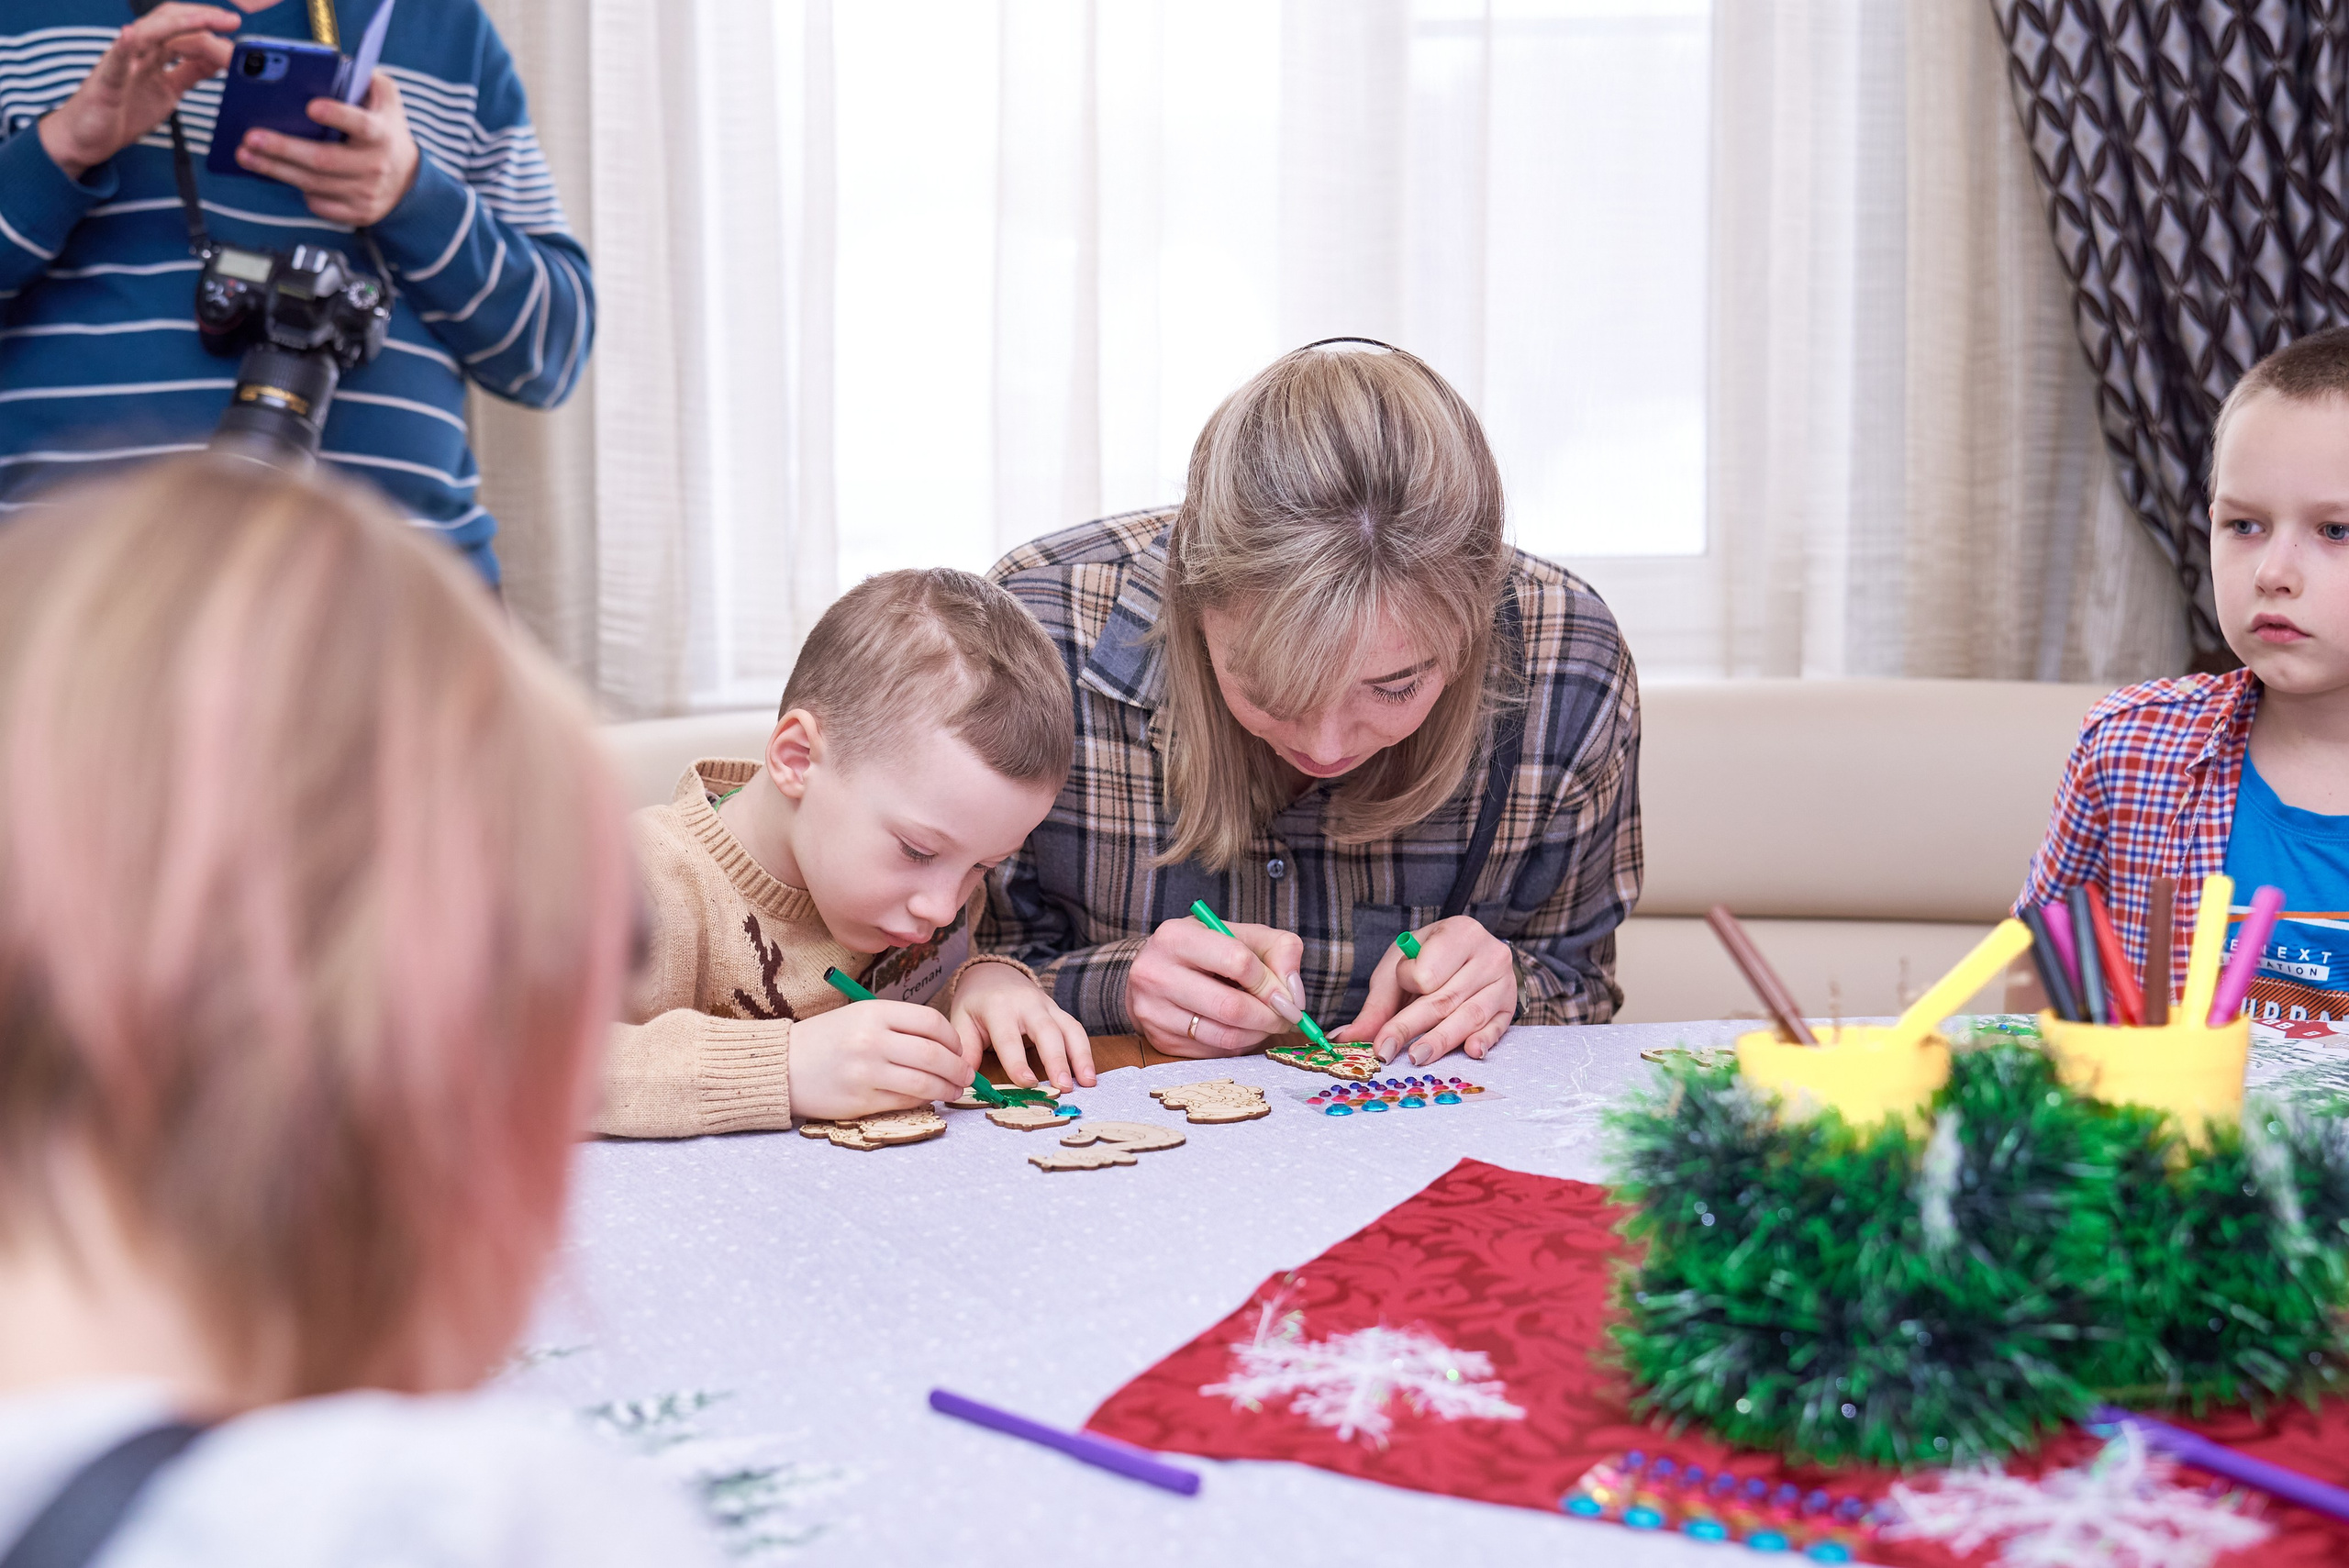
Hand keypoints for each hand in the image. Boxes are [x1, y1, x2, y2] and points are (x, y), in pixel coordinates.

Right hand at [38, 2, 269, 180]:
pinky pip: (114, 61)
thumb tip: (217, 60)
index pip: (183, 29)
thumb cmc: (123, 112)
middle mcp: (137, 52)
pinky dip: (123, 46)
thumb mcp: (168, 91)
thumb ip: (189, 74)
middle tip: (232, 20)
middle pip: (168, 22)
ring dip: (175, 25)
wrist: (88, 138)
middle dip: (200, 17)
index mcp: (154, 55)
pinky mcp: (105, 82)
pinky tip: (131, 35)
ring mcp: (121, 64)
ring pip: (146, 34)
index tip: (236, 28)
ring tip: (200, 19)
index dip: (210, 26)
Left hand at [236, 71, 418, 225]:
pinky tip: (277, 176)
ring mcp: (366, 193)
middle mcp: (375, 165)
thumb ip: (363, 77)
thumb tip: (327, 66)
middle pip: (323, 160)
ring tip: (246, 155)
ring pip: (314, 184)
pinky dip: (298, 191)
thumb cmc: (385, 129)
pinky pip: (320, 205)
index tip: (311, 107)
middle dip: (283, 149)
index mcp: (381, 133)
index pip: (361, 124)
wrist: (407, 178)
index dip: (338, 116)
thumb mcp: (384, 99)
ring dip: (275, 170)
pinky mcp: (358, 213)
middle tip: (250, 137)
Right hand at [786, 999, 971, 1121]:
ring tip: (954, 1090)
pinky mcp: (861, 1100)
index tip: (958, 1049)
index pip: (930, 1022)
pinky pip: (905, 1102)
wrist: (781, 1065)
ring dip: (946, 1088)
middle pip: (933, 1054)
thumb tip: (944, 1047)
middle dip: (958, 1068)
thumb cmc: (825, 1040)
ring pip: (923, 1082)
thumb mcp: (859, 1017)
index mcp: (874, 1012)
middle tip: (967, 1076)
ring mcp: (866, 1072)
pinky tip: (928, 1099)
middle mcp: (872, 1040)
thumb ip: (898, 1026)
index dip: (953, 1038)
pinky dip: (923, 1101)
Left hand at [951, 963, 1093, 1090]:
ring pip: (1070, 1028)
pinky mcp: (1059, 1012)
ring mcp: (1048, 1006)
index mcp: (998, 1007)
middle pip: (1047, 1031)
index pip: (1009, 1038)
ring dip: (1081, 1056)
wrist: (994, 974)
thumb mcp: (961, 1020)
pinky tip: (1089, 1074)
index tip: (1028, 1084)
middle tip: (1064, 1086)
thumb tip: (968, 1079)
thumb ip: (967, 1048)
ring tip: (1088, 1083)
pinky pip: (1076, 1030)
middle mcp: (1027, 1004)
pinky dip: (1085, 1052)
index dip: (1018, 1062)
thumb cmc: (976, 1003)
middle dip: (1057, 1059)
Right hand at [1126, 917, 1303, 1056]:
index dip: (1271, 982)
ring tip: (1267, 1022)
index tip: (1286, 994)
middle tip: (1286, 1016)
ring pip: (1225, 1036)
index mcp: (1177, 937)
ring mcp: (1154, 1012)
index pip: (1238, 962)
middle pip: (1231, 1007)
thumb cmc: (1204, 949)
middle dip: (1270, 1016)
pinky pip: (1215, 1052)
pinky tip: (1241, 1029)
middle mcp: (1156, 974)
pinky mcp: (1160, 1041)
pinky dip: (1238, 1044)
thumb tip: (1293, 995)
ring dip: (1258, 1034)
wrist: (1153, 971)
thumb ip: (1280, 950)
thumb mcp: (1241, 934)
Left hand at [1331, 916, 1516, 1066]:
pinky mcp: (1510, 1007)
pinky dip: (1483, 1041)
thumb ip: (1377, 1004)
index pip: (1428, 970)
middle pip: (1445, 998)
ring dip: (1441, 1040)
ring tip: (1417, 1058)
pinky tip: (1471, 1052)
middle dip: (1412, 1027)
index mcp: (1459, 932)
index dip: (1409, 982)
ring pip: (1469, 1016)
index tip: (1403, 985)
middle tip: (1387, 1052)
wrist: (1471, 954)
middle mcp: (1488, 954)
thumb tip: (1345, 1037)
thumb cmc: (1431, 958)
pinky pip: (1496, 1028)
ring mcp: (1503, 982)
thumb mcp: (1400, 968)